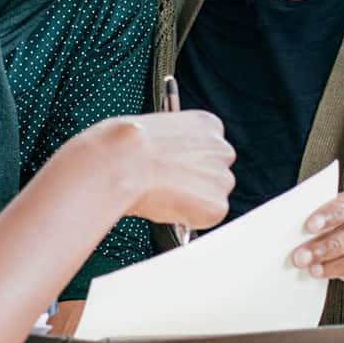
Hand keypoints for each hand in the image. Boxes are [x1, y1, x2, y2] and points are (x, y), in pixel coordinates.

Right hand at [50, 111, 234, 229]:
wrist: (121, 163)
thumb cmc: (125, 145)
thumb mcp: (154, 131)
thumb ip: (172, 146)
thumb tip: (169, 164)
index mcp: (207, 124)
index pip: (208, 148)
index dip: (188, 162)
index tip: (175, 168)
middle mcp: (222, 148)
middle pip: (215, 172)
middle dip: (194, 182)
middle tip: (167, 186)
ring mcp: (222, 178)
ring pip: (211, 196)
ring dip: (192, 200)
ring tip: (161, 195)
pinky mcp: (217, 206)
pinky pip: (206, 217)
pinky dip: (188, 217)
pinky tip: (165, 205)